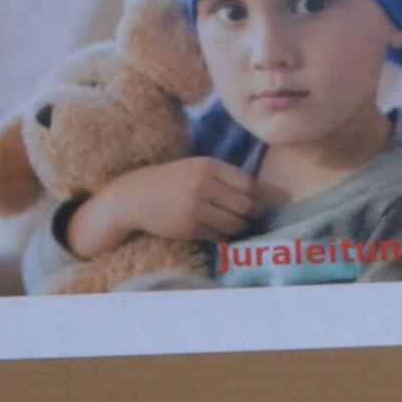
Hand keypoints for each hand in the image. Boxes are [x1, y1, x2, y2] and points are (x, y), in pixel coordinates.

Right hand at [68, 157, 258, 257]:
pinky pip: (219, 235)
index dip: (262, 196)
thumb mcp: (197, 168)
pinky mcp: (189, 227)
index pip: (249, 184)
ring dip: (241, 227)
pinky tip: (217, 229)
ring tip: (237, 224)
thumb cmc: (172, 181)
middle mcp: (203, 185)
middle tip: (254, 217)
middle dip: (254, 214)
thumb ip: (227, 177)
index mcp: (208, 166)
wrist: (134, 196)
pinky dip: (223, 235)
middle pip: (246, 206)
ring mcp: (195, 207)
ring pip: (235, 224)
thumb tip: (267, 194)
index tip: (265, 202)